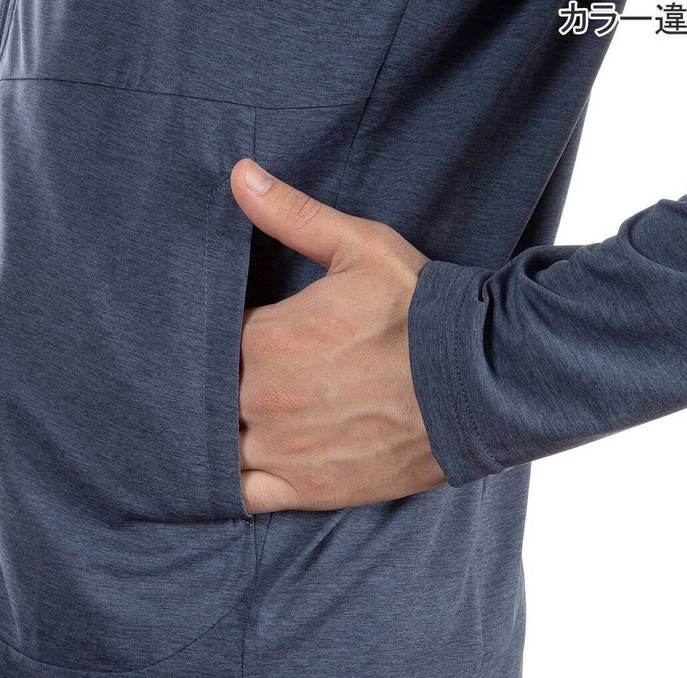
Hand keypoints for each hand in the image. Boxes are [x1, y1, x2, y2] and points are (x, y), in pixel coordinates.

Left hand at [230, 158, 446, 512]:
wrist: (476, 382)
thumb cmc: (419, 312)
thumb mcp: (361, 248)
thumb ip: (294, 215)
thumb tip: (238, 174)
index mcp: (266, 337)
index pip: (212, 339)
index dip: (225, 339)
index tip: (242, 339)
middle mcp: (260, 395)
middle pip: (209, 393)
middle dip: (218, 385)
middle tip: (240, 379)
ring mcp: (279, 447)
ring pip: (216, 444)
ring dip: (217, 432)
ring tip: (231, 421)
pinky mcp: (303, 488)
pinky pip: (241, 494)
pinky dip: (229, 485)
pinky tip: (233, 470)